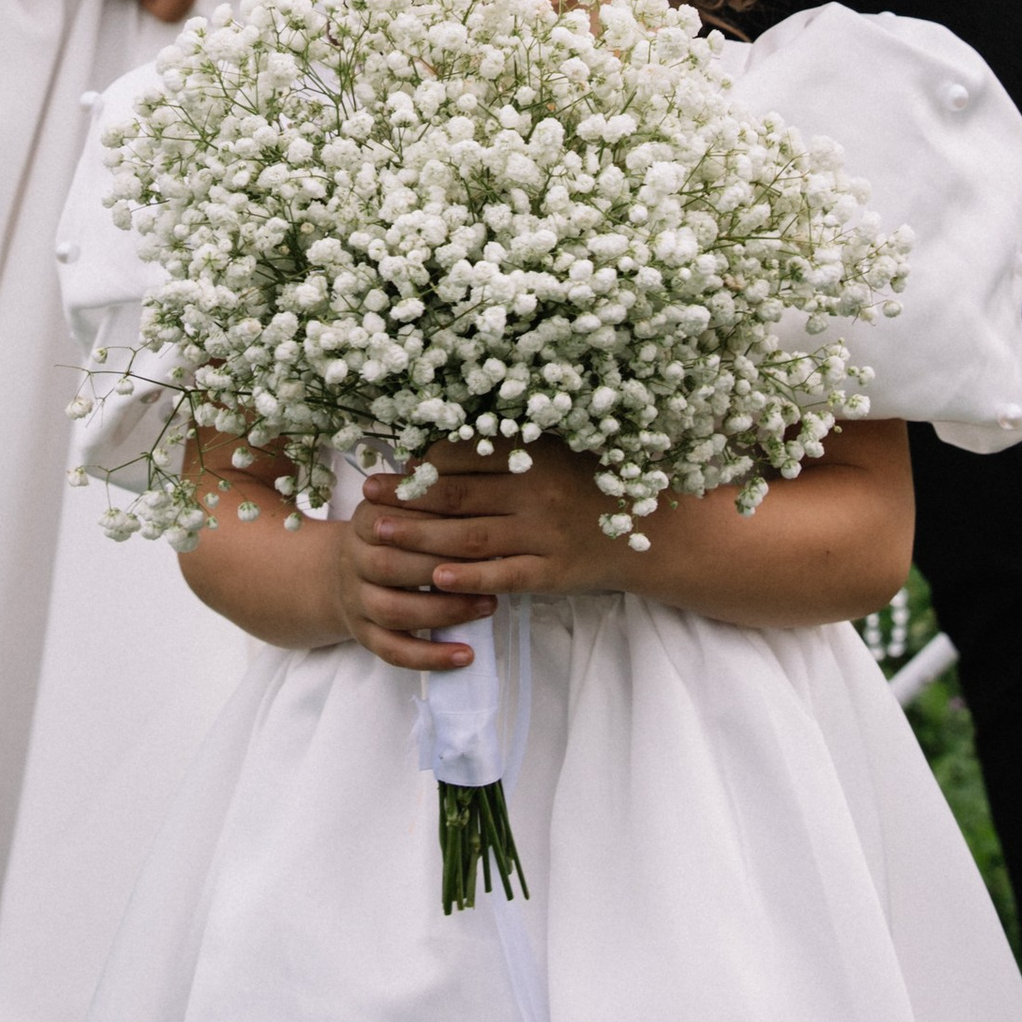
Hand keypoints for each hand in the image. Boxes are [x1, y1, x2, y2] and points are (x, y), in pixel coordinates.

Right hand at [328, 496, 495, 673]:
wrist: (345, 571)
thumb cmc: (395, 533)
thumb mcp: (403, 506)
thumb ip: (431, 494)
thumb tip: (476, 478)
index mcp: (365, 522)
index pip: (393, 520)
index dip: (430, 524)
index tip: (475, 521)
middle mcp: (353, 561)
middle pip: (389, 566)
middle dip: (441, 568)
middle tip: (492, 568)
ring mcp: (356, 602)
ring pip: (394, 612)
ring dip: (444, 611)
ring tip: (488, 605)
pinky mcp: (364, 636)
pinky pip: (395, 652)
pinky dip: (431, 656)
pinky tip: (466, 655)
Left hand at [357, 446, 631, 608]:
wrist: (656, 533)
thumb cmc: (596, 485)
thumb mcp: (559, 452)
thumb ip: (513, 447)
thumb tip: (448, 444)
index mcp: (533, 456)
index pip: (463, 456)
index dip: (422, 463)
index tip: (391, 467)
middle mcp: (535, 493)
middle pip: (456, 496)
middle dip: (405, 497)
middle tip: (366, 497)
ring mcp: (544, 535)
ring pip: (469, 537)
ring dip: (420, 536)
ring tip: (379, 535)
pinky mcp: (554, 573)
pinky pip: (503, 576)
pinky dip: (468, 577)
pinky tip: (435, 577)